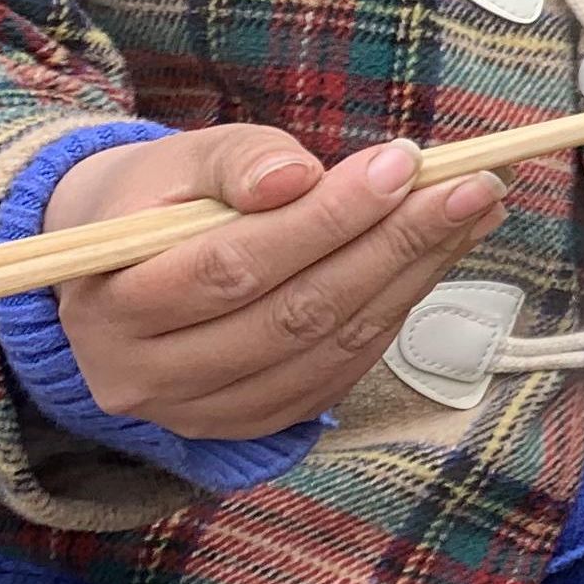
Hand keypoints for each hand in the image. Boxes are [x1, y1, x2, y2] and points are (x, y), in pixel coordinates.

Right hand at [45, 127, 507, 440]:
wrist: (122, 269)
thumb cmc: (159, 202)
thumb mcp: (180, 160)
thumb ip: (236, 161)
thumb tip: (297, 177)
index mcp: (109, 306)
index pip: (233, 265)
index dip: (324, 218)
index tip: (403, 164)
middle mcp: (146, 378)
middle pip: (292, 314)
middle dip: (394, 244)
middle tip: (472, 188)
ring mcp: (200, 413)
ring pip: (326, 347)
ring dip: (414, 276)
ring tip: (474, 212)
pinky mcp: (251, 423)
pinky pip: (339, 372)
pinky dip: (396, 312)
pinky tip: (437, 257)